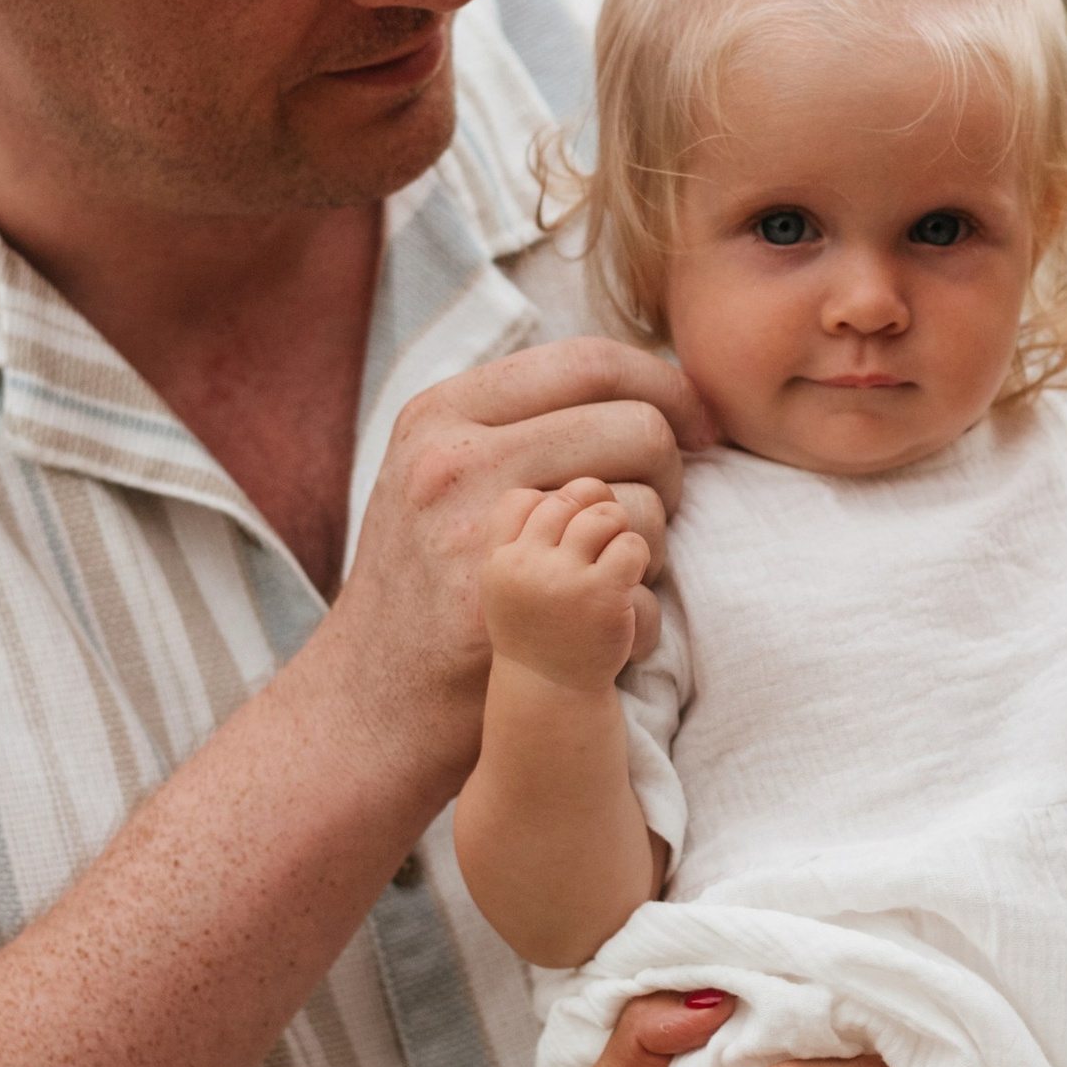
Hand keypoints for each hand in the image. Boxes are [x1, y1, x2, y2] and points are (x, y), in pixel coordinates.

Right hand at [309, 338, 704, 810]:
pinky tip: (606, 628)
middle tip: (657, 510)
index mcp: (441, 417)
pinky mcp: (513, 615)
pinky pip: (638, 591)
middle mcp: (455, 464)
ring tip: (612, 575)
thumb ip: (513, 425)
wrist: (370, 705)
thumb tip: (635, 381)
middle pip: (638, 429)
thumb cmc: (422, 584)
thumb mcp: (433, 474)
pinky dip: (642, 615)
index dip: (666, 386)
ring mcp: (481, 538)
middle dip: (673, 470)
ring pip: (647, 511)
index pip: (590, 362)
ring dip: (654, 549)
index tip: (697, 424)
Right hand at [482, 475, 655, 690]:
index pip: (522, 499)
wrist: (552, 692)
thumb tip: (582, 486)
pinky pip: (631, 545)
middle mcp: (525, 566)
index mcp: (498, 561)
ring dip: (620, 532)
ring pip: (605, 516)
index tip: (566, 535)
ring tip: (616, 558)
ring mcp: (562, 580)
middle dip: (595, 510)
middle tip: (604, 540)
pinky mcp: (601, 595)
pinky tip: (629, 580)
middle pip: (569, 498)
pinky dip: (639, 557)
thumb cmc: (537, 632)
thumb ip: (523, 537)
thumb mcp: (508, 585)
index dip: (553, 507)